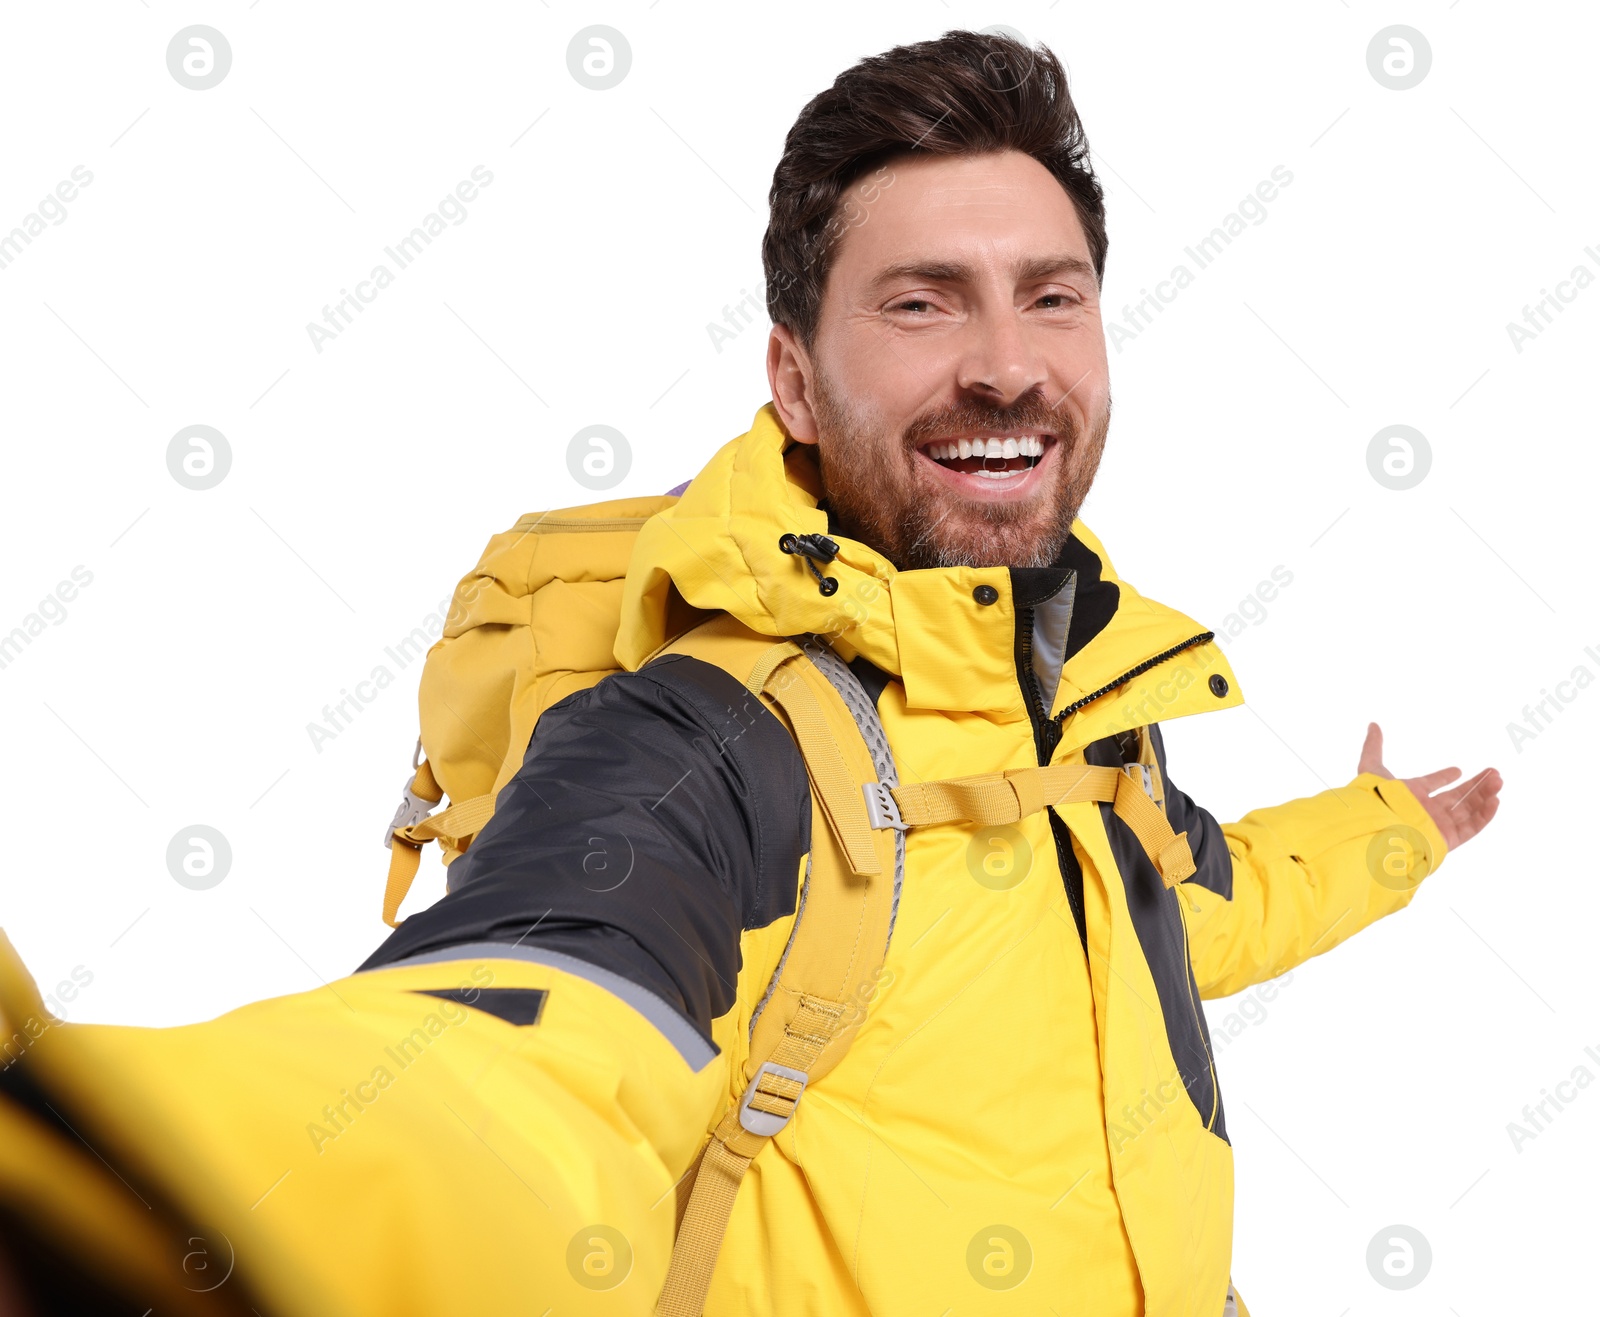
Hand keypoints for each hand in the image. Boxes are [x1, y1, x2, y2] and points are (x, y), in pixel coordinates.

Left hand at [1358, 723, 1500, 850]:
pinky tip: (1495, 800)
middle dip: (1476, 785)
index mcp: (1410, 795)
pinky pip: (1471, 827)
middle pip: (1457, 797)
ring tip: (1498, 780)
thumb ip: (1373, 746)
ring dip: (1485, 795)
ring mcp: (1437, 826)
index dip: (1444, 777)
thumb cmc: (1374, 799)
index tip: (1457, 770)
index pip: (1431, 784)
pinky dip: (1484, 816)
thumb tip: (1373, 725)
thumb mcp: (1371, 767)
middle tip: (1494, 772)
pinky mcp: (1446, 839)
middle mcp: (1425, 811)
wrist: (1378, 828)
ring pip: (1468, 810)